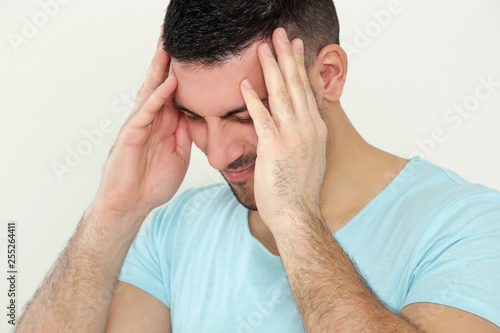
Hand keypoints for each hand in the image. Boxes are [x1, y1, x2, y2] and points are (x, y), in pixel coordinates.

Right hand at [93, 32, 191, 219]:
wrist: (132, 204)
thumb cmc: (152, 182)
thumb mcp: (179, 155)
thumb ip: (185, 133)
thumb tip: (196, 115)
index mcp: (164, 123)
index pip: (174, 92)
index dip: (182, 73)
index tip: (194, 55)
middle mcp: (152, 119)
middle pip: (160, 83)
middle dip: (167, 60)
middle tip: (174, 36)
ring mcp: (140, 124)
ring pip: (151, 91)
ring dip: (160, 68)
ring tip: (168, 45)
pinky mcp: (132, 134)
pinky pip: (146, 111)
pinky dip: (158, 96)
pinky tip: (169, 83)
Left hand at [240, 28, 327, 230]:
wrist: (298, 215)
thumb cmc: (298, 192)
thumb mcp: (309, 158)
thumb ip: (303, 137)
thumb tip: (297, 125)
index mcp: (316, 130)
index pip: (308, 91)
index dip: (300, 67)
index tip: (296, 48)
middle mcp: (308, 128)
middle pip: (296, 85)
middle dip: (287, 57)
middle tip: (281, 34)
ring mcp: (293, 136)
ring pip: (282, 94)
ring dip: (271, 68)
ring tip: (264, 47)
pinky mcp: (275, 147)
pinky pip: (262, 117)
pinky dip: (253, 99)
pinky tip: (245, 84)